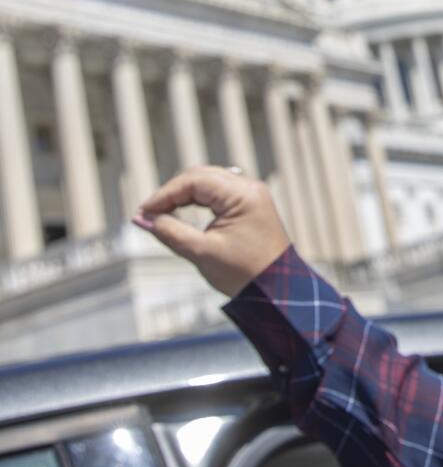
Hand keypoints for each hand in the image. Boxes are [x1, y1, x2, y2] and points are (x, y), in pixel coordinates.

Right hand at [135, 166, 291, 297]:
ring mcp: (252, 195)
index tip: (144, 211)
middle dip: (173, 192)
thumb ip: (169, 231)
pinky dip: (198, 200)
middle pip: (201, 176)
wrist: (277, 289)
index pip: (194, 181)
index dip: (165, 194)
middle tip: (149, 213)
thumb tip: (141, 218)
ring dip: (184, 195)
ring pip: (209, 183)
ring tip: (161, 214)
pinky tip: (180, 212)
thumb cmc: (243, 273)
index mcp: (242, 194)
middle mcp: (250, 188)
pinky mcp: (251, 205)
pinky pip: (219, 193)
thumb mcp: (201, 252)